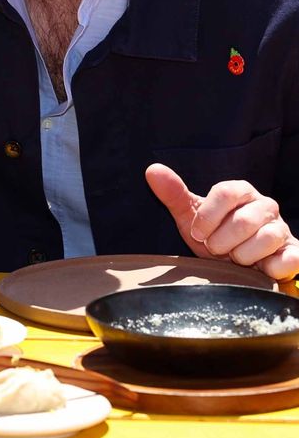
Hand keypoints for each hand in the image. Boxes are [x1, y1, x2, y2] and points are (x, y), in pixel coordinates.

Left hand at [146, 163, 298, 280]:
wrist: (236, 265)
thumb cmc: (213, 234)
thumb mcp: (190, 215)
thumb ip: (173, 193)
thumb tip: (152, 169)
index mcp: (240, 191)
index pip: (226, 192)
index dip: (207, 217)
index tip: (197, 233)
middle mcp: (265, 206)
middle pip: (243, 220)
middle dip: (221, 241)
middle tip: (215, 248)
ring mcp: (281, 228)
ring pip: (265, 239)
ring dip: (241, 256)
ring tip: (234, 258)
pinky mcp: (293, 251)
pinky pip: (289, 258)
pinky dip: (270, 267)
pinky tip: (259, 268)